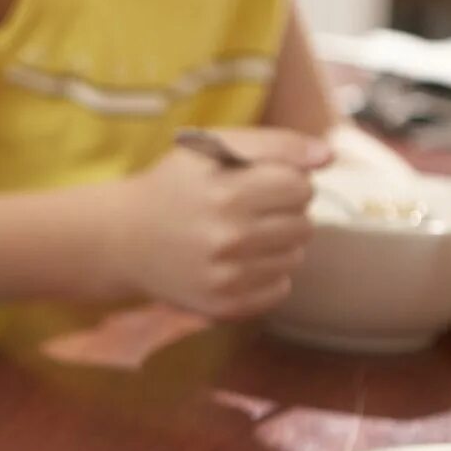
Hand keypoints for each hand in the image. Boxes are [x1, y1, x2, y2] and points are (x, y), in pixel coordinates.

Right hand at [107, 128, 331, 318]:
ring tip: (241, 236)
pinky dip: (267, 275)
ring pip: (295, 257)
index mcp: (226, 193)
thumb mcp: (212, 148)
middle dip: (283, 213)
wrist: (123, 240)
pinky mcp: (224, 306)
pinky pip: (280, 288)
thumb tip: (327, 157)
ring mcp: (225, 278)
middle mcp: (227, 239)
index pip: (301, 186)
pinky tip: (238, 262)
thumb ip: (274, 144)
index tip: (259, 183)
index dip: (285, 180)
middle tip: (247, 210)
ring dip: (278, 244)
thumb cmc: (174, 186)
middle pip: (304, 224)